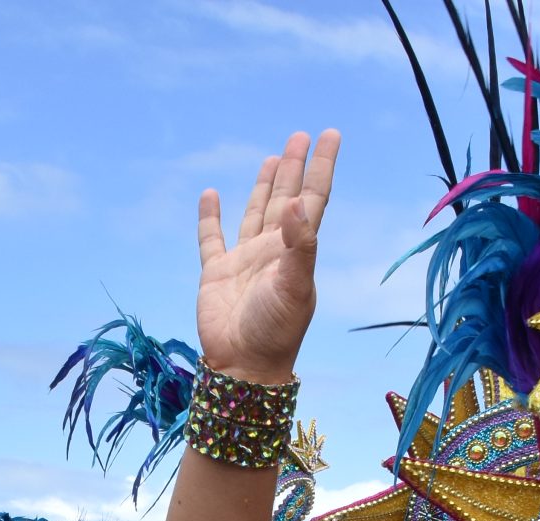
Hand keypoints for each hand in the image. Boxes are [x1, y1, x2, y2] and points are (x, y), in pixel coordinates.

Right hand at [195, 129, 340, 383]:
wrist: (244, 365)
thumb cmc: (276, 330)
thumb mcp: (296, 287)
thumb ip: (300, 244)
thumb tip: (298, 201)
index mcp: (295, 249)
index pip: (313, 198)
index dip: (321, 166)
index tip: (329, 135)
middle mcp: (272, 249)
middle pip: (286, 198)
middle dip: (294, 167)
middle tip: (300, 136)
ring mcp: (244, 261)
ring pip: (255, 212)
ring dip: (264, 186)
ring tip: (272, 158)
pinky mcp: (216, 273)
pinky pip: (212, 239)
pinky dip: (210, 217)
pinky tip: (211, 194)